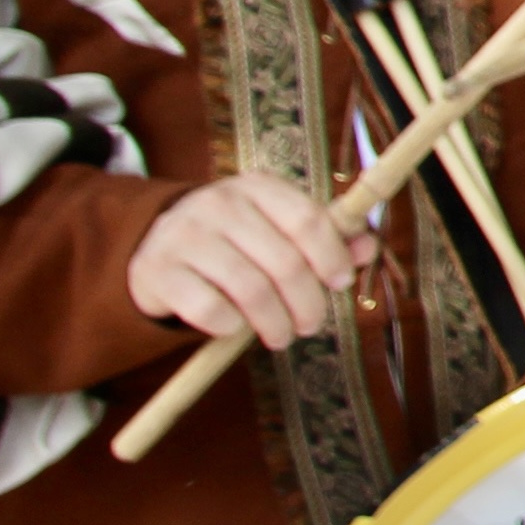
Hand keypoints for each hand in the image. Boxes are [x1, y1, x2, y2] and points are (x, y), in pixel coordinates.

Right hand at [130, 175, 361, 350]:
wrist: (155, 248)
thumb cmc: (235, 241)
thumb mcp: (277, 228)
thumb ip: (325, 237)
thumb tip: (368, 248)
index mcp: (257, 187)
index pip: (308, 221)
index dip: (333, 257)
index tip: (341, 284)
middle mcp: (218, 203)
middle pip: (285, 263)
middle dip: (308, 304)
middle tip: (311, 326)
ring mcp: (184, 236)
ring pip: (250, 290)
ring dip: (275, 324)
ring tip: (281, 337)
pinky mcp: (159, 271)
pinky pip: (210, 310)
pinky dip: (231, 327)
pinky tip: (236, 328)